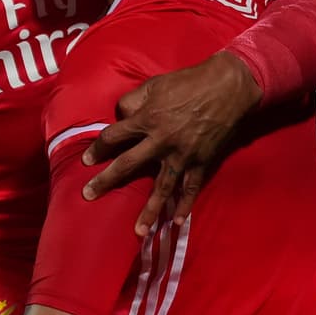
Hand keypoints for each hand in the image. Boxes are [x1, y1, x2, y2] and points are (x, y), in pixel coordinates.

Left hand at [82, 52, 261, 234]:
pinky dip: (185, 206)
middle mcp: (161, 141)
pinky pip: (191, 188)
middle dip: (106, 181)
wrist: (228, 87)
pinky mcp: (202, 162)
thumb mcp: (154, 84)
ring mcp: (183, 155)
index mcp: (147, 120)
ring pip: (162, 188)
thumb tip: (120, 117)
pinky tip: (176, 222)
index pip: (114, 137)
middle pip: (128, 165)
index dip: (98, 148)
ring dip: (150, 211)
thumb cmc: (188, 82)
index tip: (87, 161)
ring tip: (139, 232)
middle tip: (88, 195)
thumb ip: (132, 101)